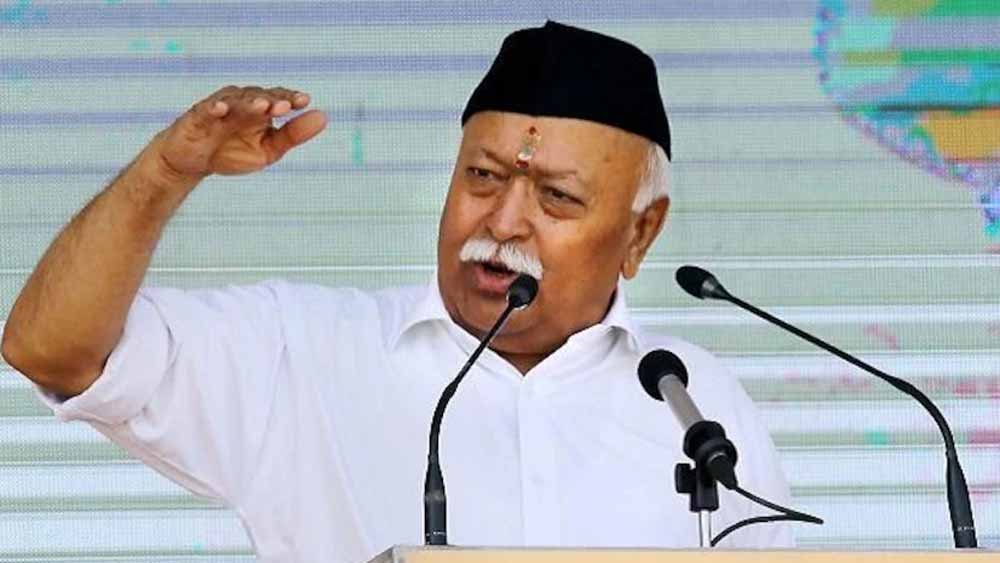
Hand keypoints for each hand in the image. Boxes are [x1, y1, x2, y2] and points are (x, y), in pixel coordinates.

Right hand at [149, 85, 327, 181]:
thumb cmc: (233, 153)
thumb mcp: (268, 149)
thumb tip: (323, 117)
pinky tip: (221, 109)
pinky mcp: (196, 116)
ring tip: (263, 106)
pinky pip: (205, 109)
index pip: (278, 98)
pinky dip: (213, 108)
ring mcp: (218, 107)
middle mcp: (241, 103)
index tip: (304, 101)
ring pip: (235, 101)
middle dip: (272, 100)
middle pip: (259, 96)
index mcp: (260, 109)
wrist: (193, 163)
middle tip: (285, 106)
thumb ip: (293, 135)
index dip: (290, 98)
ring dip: (249, 102)